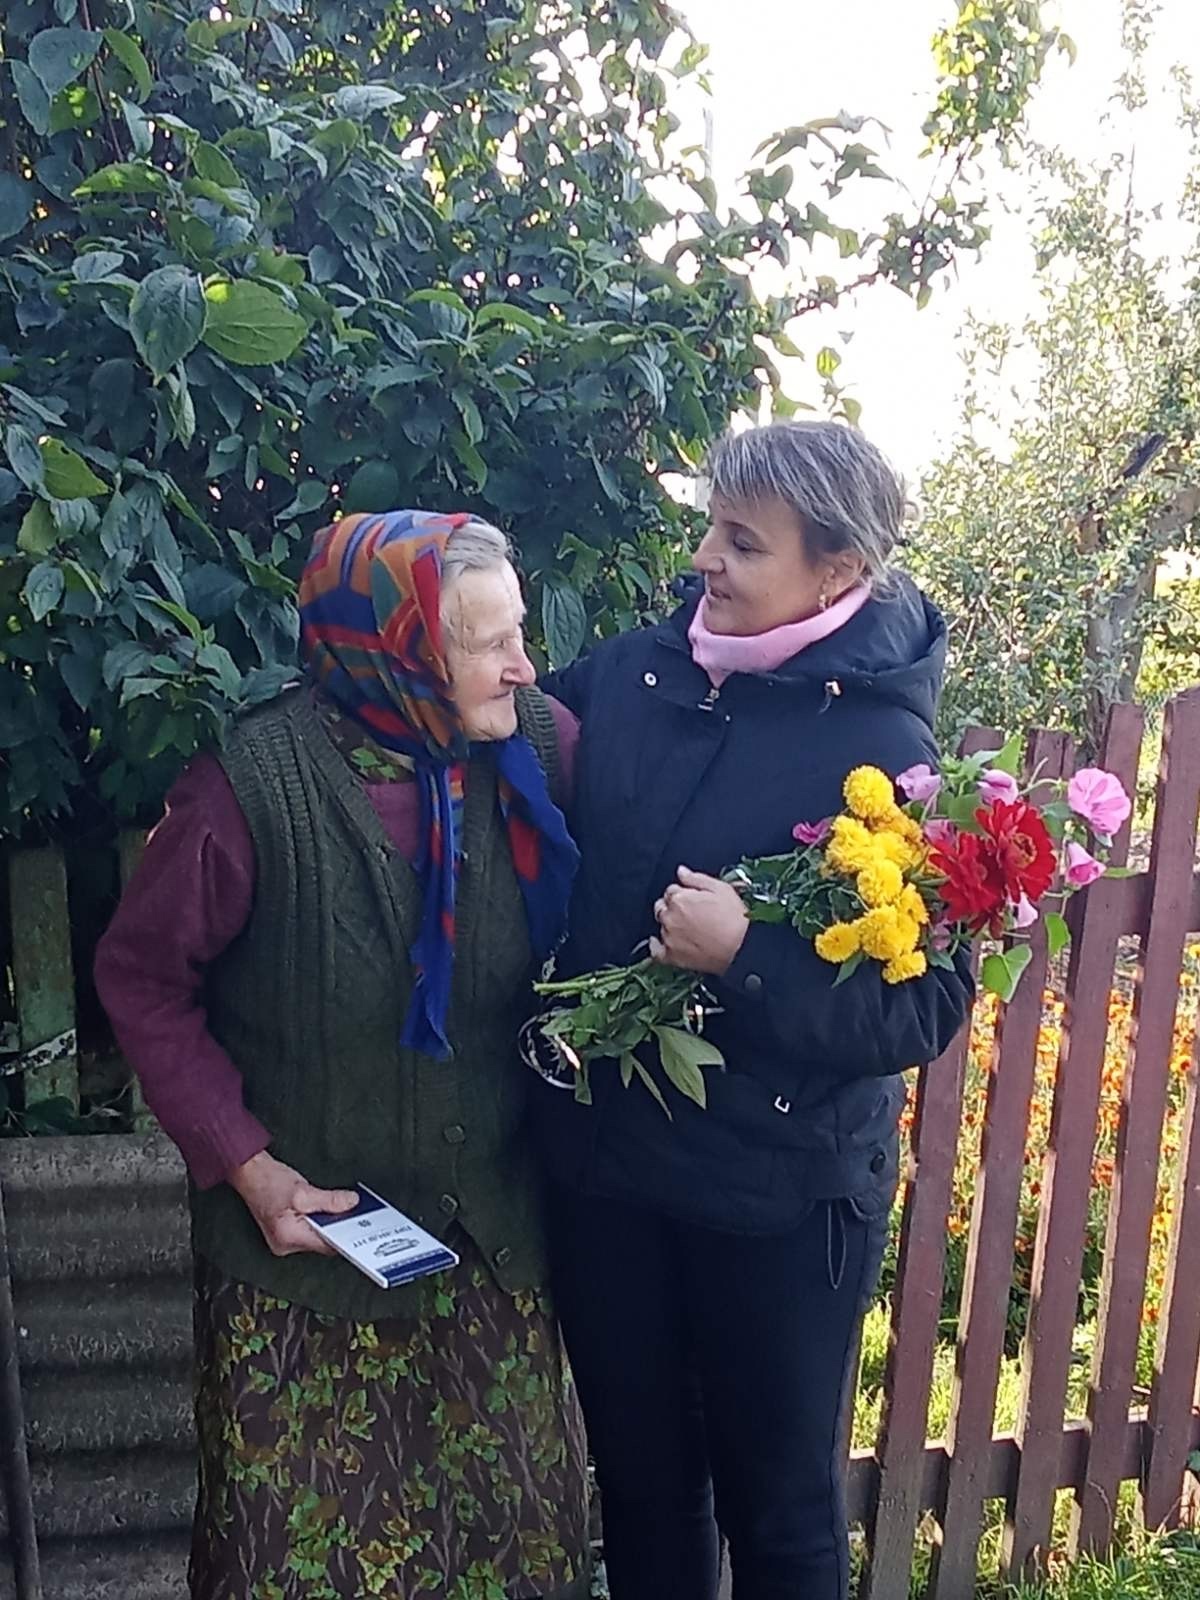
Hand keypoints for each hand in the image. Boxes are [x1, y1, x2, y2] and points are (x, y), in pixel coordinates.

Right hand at [228, 1151, 357, 1257]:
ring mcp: (283, 1240)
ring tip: (341, 1205)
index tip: (361, 1226)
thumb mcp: (302, 1190)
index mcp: (288, 1238)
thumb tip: (350, 1203)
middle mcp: (285, 1245)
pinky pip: (309, 1229)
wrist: (248, 1172)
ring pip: (317, 1235)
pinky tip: (325, 1207)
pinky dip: (319, 1219)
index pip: (326, 1244)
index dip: (345, 1234)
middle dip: (338, 1225)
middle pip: (322, 1240)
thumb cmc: (267, 1180)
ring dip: (328, 1221)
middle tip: (354, 1210)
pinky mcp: (284, 1231)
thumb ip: (328, 1200)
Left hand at [650, 865, 747, 975]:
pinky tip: (659, 942)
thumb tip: (681, 871)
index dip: (682, 893)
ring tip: (687, 928)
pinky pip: (655, 951)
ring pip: (661, 925)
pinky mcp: (672, 956)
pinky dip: (655, 945)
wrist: (743, 949)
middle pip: (662, 906)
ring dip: (669, 924)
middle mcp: (670, 917)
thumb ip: (696, 879)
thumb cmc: (735, 920)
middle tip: (690, 912)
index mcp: (679, 898)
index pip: (671, 890)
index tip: (691, 899)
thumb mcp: (721, 889)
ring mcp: (669, 937)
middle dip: (672, 907)